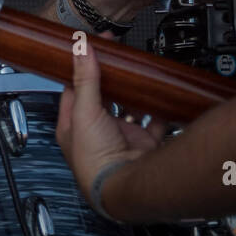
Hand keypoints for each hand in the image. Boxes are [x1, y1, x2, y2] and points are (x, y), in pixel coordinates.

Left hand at [56, 39, 166, 216]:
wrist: (125, 187)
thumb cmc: (94, 159)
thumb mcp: (84, 112)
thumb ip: (85, 81)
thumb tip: (80, 51)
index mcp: (72, 125)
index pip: (74, 88)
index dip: (82, 67)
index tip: (92, 48)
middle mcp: (96, 131)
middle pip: (103, 97)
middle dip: (111, 79)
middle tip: (120, 60)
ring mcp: (121, 136)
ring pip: (129, 108)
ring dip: (134, 94)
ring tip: (139, 76)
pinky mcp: (143, 143)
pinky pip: (154, 123)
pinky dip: (160, 112)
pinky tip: (162, 99)